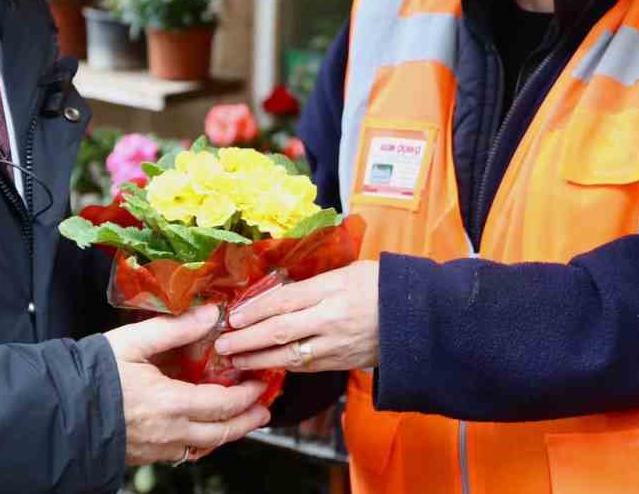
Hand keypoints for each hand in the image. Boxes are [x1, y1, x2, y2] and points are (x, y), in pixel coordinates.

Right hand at [105, 305, 272, 466]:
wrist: (59, 410)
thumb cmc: (94, 374)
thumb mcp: (134, 341)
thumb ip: (176, 328)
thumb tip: (211, 314)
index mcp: (172, 403)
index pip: (224, 403)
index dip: (248, 394)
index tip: (260, 381)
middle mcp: (170, 432)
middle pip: (222, 432)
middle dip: (248, 420)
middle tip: (264, 409)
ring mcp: (158, 448)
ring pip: (204, 447)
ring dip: (227, 433)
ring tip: (240, 421)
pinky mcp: (144, 456)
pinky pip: (183, 454)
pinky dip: (201, 442)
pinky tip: (202, 432)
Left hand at [213, 259, 379, 372]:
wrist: (416, 317)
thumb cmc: (381, 285)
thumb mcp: (347, 271)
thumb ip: (314, 282)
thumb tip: (279, 289)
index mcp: (331, 288)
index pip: (283, 300)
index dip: (254, 309)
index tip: (232, 316)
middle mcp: (330, 318)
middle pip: (279, 330)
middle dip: (246, 339)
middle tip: (222, 344)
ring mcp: (335, 343)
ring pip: (288, 355)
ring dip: (258, 359)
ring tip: (235, 360)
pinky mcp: (341, 362)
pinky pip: (305, 366)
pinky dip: (282, 367)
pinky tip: (264, 367)